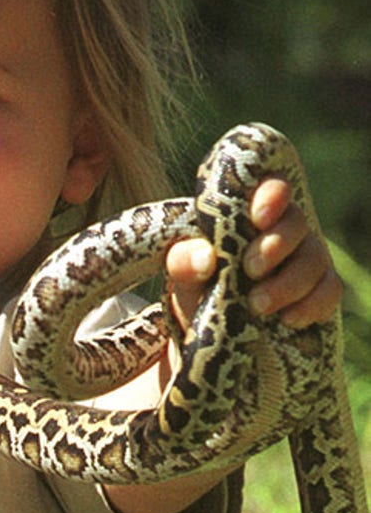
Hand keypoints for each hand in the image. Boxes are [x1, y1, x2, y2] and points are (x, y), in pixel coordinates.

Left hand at [166, 177, 341, 333]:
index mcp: (249, 213)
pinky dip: (312, 305)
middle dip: (277, 244)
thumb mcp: (183, 272)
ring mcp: (305, 259)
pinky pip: (329, 291)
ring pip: (315, 258)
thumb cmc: (198, 284)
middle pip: (296, 221)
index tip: (258, 218)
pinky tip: (288, 319)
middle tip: (250, 269)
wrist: (211, 326)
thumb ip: (182, 259)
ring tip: (257, 305)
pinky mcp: (319, 291)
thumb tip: (204, 258)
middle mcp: (283, 230)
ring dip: (289, 283)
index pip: (271, 187)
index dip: (272, 194)